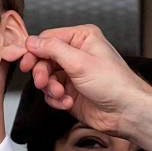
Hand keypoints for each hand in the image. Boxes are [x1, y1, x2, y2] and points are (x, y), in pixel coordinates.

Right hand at [20, 24, 150, 136]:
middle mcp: (76, 54)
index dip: (35, 51)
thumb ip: (52, 49)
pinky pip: (51, 94)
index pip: (48, 39)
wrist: (125, 112)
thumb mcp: (80, 62)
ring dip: (50, 89)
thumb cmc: (114, 84)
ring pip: (46, 78)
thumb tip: (32, 41)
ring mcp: (72, 74)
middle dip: (42, 73)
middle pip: (44, 60)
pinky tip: (67, 102)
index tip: (26, 63)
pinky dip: (56, 100)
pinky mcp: (70, 92)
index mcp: (82, 38)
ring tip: (60, 94)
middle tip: (42, 82)